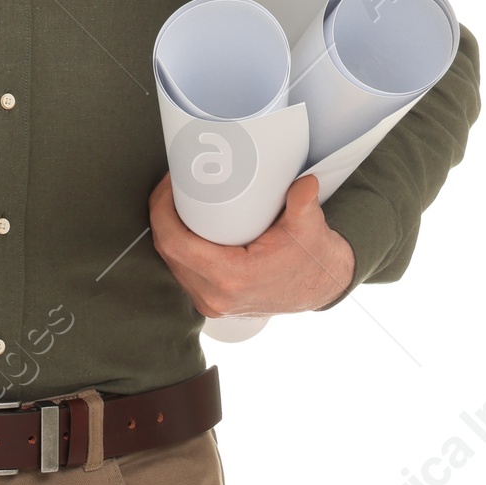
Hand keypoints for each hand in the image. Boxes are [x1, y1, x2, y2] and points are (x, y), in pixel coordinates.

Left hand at [148, 171, 355, 317]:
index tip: (170, 183)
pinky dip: (179, 247)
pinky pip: (182, 271)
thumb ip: (303, 203)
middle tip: (173, 184)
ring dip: (168, 231)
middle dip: (162, 214)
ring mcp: (212, 303)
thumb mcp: (309, 227)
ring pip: (172, 263)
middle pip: (168, 250)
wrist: (323, 285)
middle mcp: (215, 296)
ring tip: (176, 200)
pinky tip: (185, 225)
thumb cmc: (313, 257)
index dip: (162, 210)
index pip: (175, 243)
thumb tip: (304, 181)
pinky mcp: (212, 301)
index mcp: (231, 278)